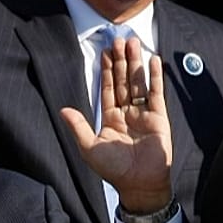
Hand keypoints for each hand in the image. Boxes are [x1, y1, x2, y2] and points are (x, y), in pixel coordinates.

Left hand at [60, 35, 173, 213]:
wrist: (139, 182)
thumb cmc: (113, 169)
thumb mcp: (89, 147)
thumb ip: (78, 126)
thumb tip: (63, 109)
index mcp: (110, 119)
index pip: (107, 89)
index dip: (106, 71)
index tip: (105, 53)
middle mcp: (126, 113)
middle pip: (123, 81)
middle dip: (121, 61)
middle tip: (119, 39)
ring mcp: (143, 113)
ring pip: (138, 83)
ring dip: (135, 63)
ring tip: (133, 43)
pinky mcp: (158, 116)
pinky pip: (155, 93)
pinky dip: (154, 77)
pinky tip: (152, 60)